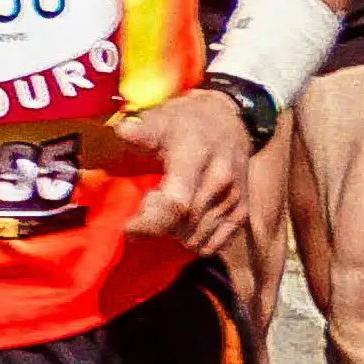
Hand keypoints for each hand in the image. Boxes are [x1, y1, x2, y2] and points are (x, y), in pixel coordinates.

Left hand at [118, 90, 259, 255]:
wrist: (229, 120)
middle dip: (156, 226)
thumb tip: (121, 131)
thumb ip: (141, 131)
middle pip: (183, 224)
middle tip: (140, 214)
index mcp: (196, 156)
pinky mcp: (241, 213)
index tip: (128, 227)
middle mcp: (219, 181)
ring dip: (173, 234)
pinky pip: (214, 244)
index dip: (151, 222)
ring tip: (161, 214)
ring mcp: (234, 199)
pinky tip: (181, 224)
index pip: (177, 202)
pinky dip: (193, 241)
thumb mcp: (161, 118)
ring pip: (196, 238)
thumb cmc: (186, 121)